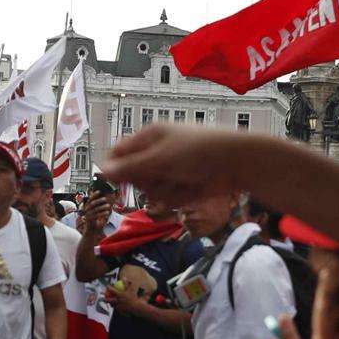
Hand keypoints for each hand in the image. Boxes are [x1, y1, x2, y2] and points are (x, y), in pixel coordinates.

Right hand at [81, 193, 113, 235]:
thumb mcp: (96, 213)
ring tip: (109, 206)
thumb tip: (104, 199)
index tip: (99, 191)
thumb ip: (99, 207)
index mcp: (87, 207)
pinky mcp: (89, 220)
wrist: (90, 231)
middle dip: (99, 200)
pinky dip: (102, 213)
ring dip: (102, 207)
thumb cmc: (94, 221)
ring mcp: (87, 215)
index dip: (94, 195)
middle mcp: (86, 210)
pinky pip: (96, 215)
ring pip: (95, 209)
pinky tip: (108, 213)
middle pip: (92, 204)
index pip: (90, 199)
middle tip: (106, 199)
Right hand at [102, 126, 257, 205]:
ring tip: (184, 181)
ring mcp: (170, 172)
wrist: (236, 162)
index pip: (119, 154)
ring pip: (151, 192)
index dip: (114, 169)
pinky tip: (193, 189)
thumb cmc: (197, 151)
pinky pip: (169, 199)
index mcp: (149, 138)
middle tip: (163, 176)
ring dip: (166, 191)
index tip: (116, 184)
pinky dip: (180, 197)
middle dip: (147, 182)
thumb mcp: (161, 158)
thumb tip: (102, 171)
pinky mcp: (182, 187)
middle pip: (133, 178)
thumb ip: (132, 167)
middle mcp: (156, 154)